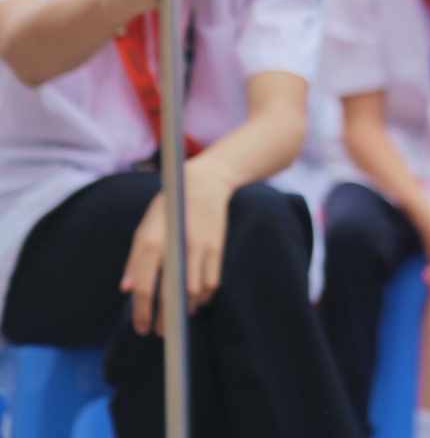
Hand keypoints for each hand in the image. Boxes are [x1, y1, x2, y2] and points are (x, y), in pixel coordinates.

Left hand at [121, 159, 236, 334]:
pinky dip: (204, 296)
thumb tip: (126, 290)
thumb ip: (135, 260)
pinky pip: (212, 282)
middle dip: (165, 319)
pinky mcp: (216, 248)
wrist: (204, 184)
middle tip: (161, 332)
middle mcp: (175, 247)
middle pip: (170, 295)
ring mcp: (198, 248)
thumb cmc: (168, 209)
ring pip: (194, 292)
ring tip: (180, 317)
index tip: (142, 329)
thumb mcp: (145, 228)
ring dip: (186, 309)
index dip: (142, 312)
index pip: (144, 287)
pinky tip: (198, 300)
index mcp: (151, 242)